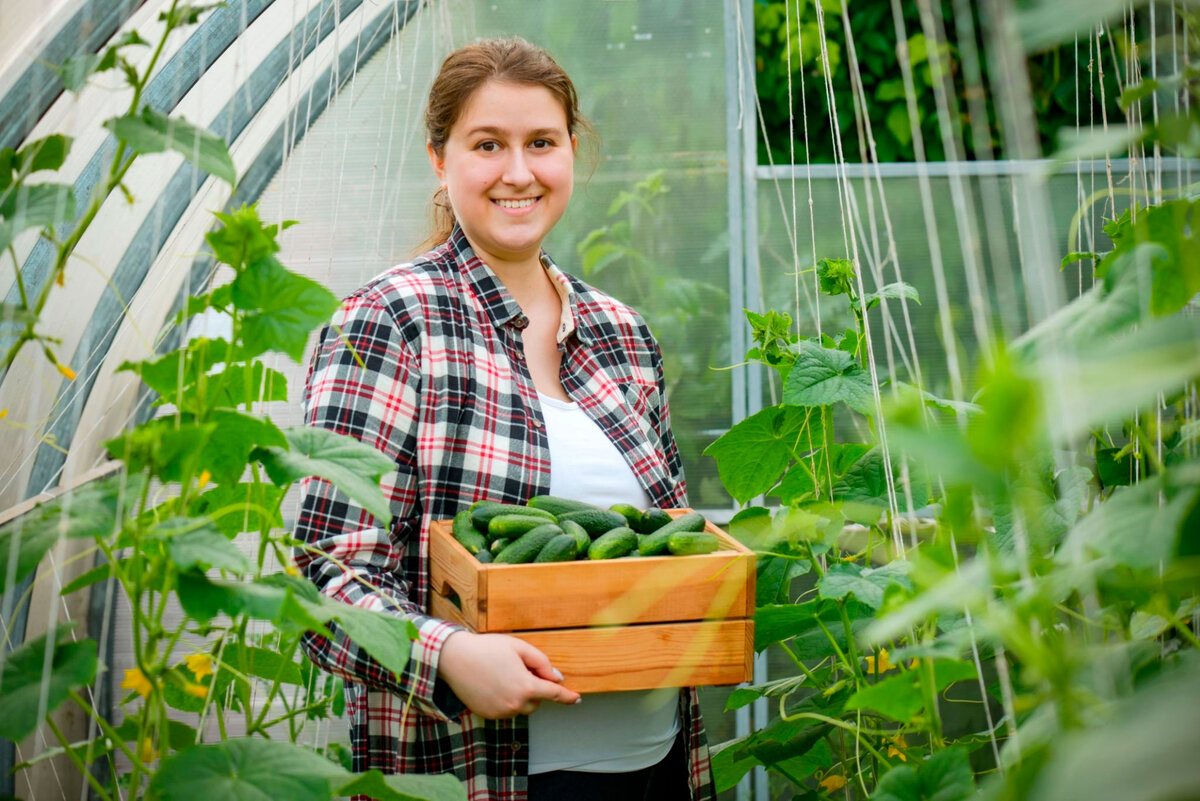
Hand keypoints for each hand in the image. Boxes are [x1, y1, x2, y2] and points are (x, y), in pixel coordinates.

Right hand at [437, 631, 580, 718]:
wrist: (454, 658)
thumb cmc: (487, 648)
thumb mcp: (519, 647)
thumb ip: (542, 663)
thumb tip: (556, 678)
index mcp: (526, 687)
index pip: (553, 694)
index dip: (567, 696)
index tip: (577, 699)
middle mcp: (514, 704)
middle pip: (536, 701)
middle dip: (534, 688)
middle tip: (519, 669)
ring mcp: (500, 712)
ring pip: (521, 706)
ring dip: (519, 694)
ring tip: (502, 674)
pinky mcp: (488, 715)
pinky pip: (506, 709)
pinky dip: (506, 699)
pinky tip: (492, 683)